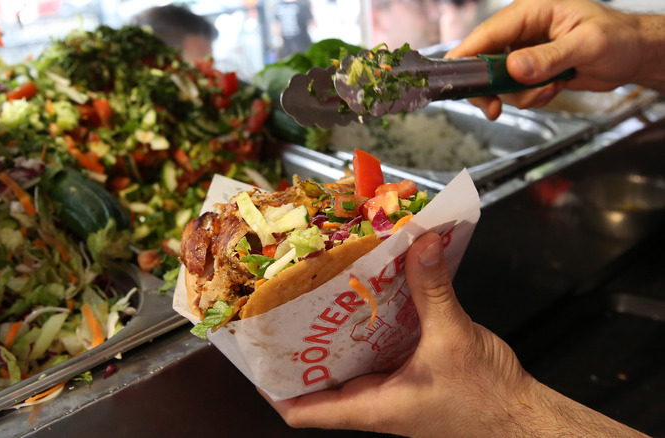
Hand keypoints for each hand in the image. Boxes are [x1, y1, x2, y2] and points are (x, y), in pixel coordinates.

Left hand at [260, 232, 649, 437]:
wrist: (523, 418)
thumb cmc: (488, 401)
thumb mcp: (455, 338)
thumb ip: (433, 288)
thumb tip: (419, 242)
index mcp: (373, 407)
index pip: (302, 412)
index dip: (272, 388)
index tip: (254, 359)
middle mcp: (375, 402)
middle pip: (318, 383)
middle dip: (299, 349)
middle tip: (282, 312)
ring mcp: (391, 391)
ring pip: (347, 364)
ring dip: (333, 334)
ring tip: (317, 297)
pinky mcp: (409, 376)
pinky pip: (376, 351)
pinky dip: (368, 327)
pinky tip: (367, 297)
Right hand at [445, 0, 664, 119]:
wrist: (634, 55)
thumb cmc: (619, 37)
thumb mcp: (587, 44)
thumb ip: (549, 57)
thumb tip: (515, 67)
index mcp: (532, 11)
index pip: (488, 32)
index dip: (467, 54)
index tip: (454, 77)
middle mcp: (523, 31)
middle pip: (484, 59)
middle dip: (489, 86)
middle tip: (494, 107)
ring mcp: (526, 52)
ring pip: (499, 80)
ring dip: (520, 94)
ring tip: (549, 89)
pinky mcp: (531, 70)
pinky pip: (515, 90)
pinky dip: (531, 97)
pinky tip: (552, 89)